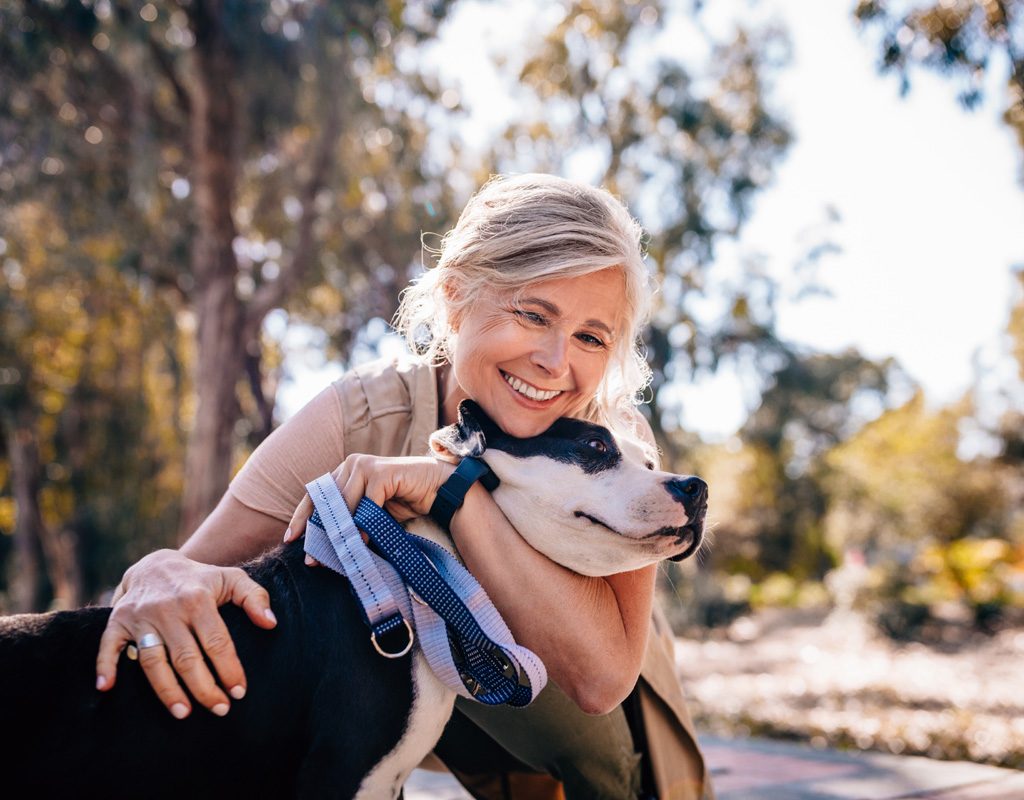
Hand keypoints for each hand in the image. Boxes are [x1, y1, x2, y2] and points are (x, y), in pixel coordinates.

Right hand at [95, 549, 276, 718]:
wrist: (157, 564)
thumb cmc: (200, 579)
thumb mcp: (232, 578)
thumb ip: (255, 598)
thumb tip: (271, 624)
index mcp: (198, 599)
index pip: (217, 641)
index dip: (229, 669)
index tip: (239, 692)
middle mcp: (168, 609)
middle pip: (186, 657)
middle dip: (204, 688)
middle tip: (219, 709)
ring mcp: (141, 616)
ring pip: (153, 660)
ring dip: (167, 690)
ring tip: (183, 713)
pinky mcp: (117, 621)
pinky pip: (108, 646)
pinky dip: (105, 666)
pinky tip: (106, 688)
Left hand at [284, 454, 454, 545]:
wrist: (437, 489)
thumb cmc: (404, 501)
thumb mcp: (370, 513)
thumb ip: (349, 521)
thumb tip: (323, 548)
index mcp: (344, 471)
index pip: (316, 495)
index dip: (302, 517)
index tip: (290, 539)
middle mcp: (351, 464)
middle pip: (326, 501)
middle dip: (318, 532)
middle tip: (312, 558)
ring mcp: (365, 465)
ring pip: (343, 503)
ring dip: (340, 532)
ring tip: (336, 556)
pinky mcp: (381, 472)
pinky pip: (366, 503)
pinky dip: (363, 524)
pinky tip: (362, 542)